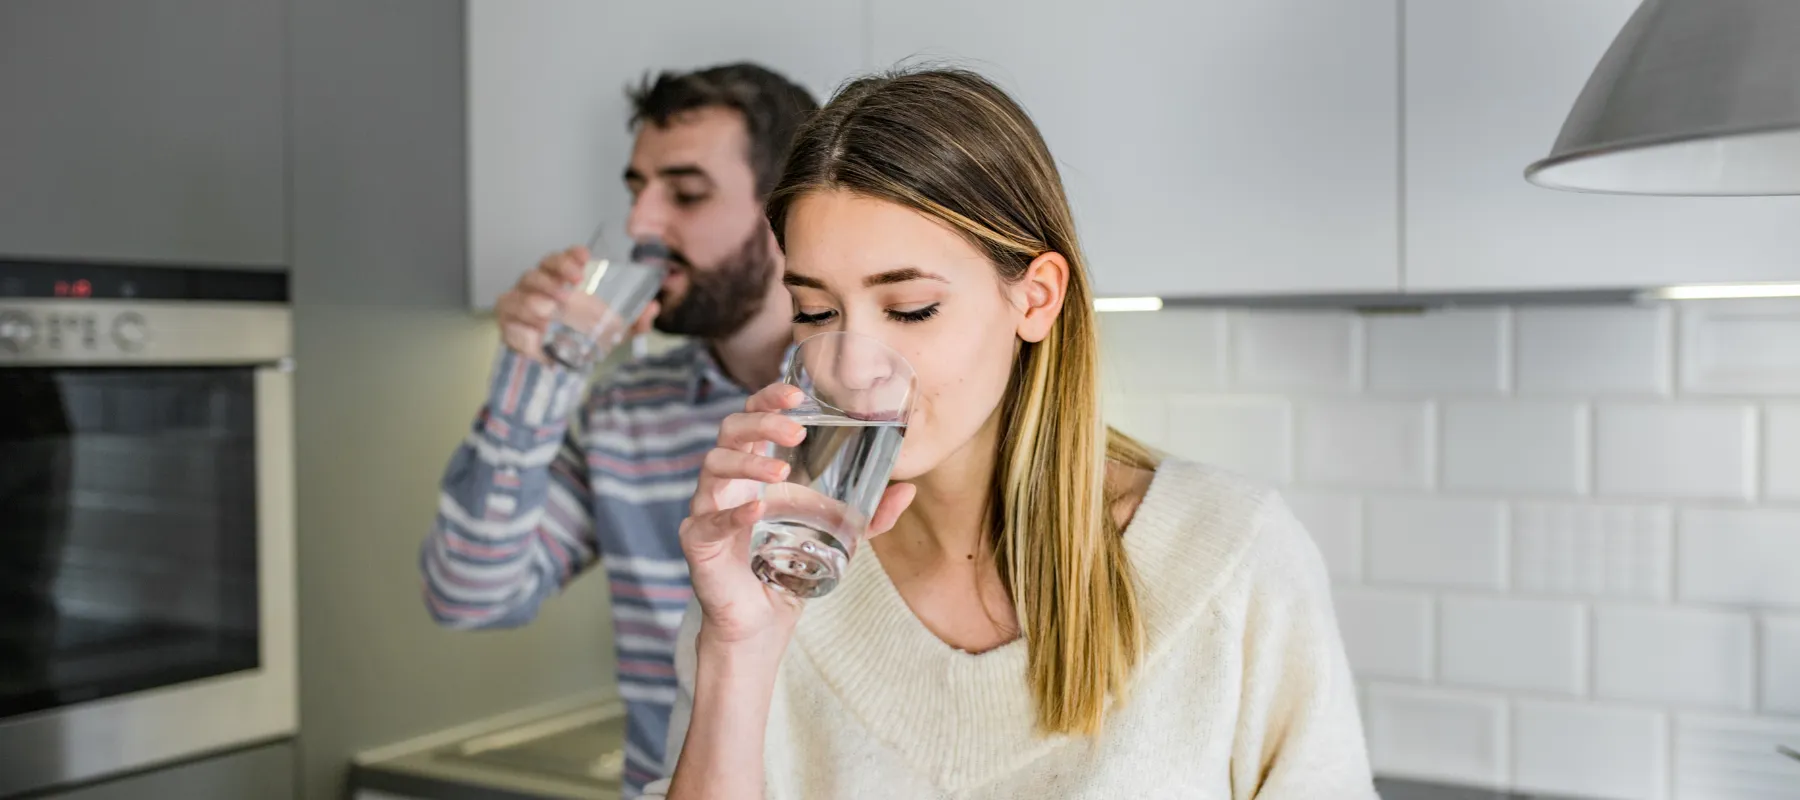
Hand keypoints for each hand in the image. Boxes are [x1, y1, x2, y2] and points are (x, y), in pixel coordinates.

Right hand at [495, 246, 659, 360]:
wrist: (555, 362)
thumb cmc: (580, 335)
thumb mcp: (612, 331)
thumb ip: (634, 322)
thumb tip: (652, 308)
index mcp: (561, 280)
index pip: (562, 258)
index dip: (570, 255)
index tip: (584, 258)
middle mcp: (538, 287)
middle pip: (540, 270)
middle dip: (555, 274)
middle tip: (570, 287)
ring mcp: (519, 303)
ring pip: (520, 292)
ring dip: (534, 298)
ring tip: (549, 310)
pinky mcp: (508, 325)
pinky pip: (508, 323)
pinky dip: (520, 329)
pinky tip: (534, 334)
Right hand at [680, 385, 915, 650]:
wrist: (761, 622)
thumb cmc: (790, 566)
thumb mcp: (837, 536)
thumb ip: (871, 515)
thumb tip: (908, 489)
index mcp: (752, 468)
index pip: (752, 417)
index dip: (767, 399)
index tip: (796, 393)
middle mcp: (726, 481)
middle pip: (730, 431)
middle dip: (761, 422)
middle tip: (797, 430)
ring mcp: (707, 508)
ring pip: (714, 465)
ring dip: (748, 463)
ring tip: (782, 472)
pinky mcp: (698, 542)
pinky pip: (709, 520)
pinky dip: (733, 512)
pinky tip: (757, 509)